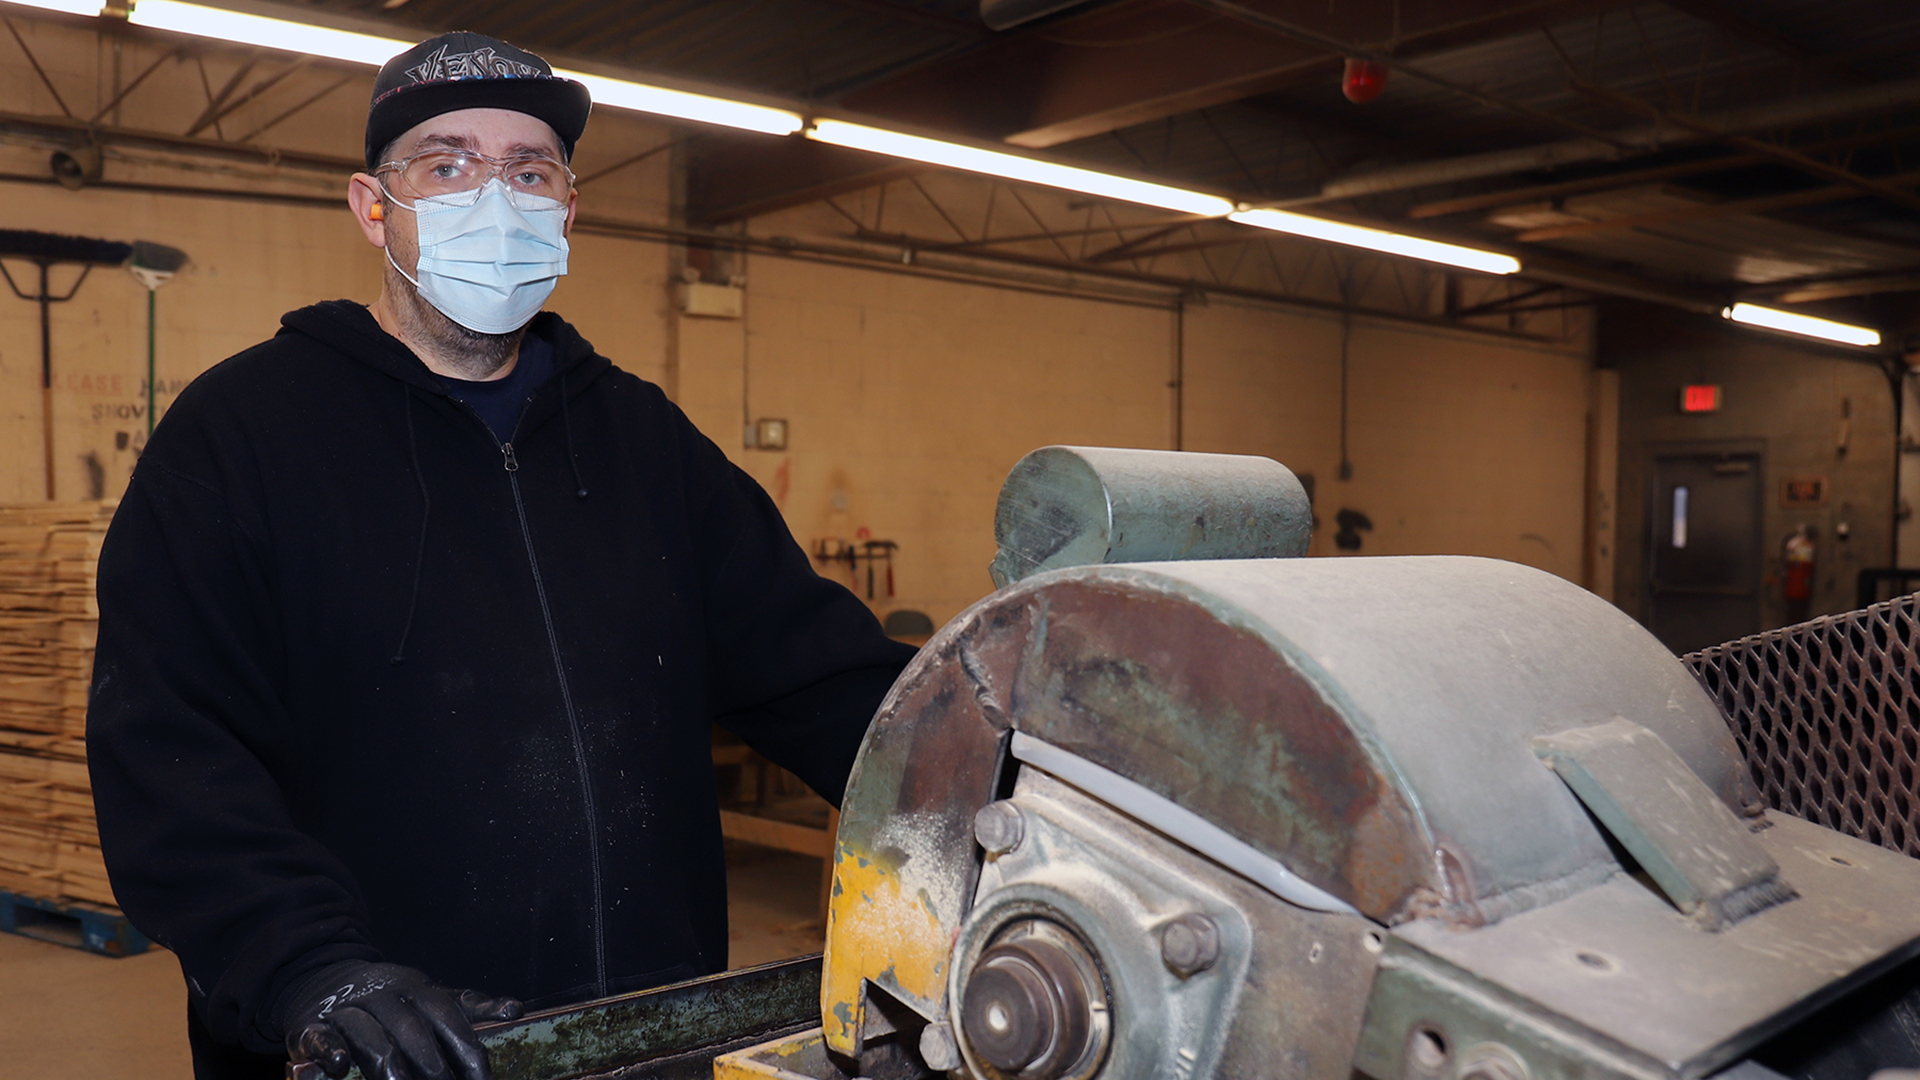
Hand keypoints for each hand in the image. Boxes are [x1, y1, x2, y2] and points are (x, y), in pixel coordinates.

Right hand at [278, 960, 522, 1079]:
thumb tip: (515, 1010)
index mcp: (417, 988)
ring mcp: (347, 1008)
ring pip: (369, 1035)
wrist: (321, 978)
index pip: (449, 1018)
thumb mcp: (429, 995)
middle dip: (432, 1066)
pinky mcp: (310, 1024)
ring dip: (388, 1065)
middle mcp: (384, 995)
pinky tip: (338, 1065)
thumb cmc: (388, 997)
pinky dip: (328, 1049)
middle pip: (411, 1030)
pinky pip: (320, 1035)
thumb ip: (470, 1005)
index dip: (468, 1050)